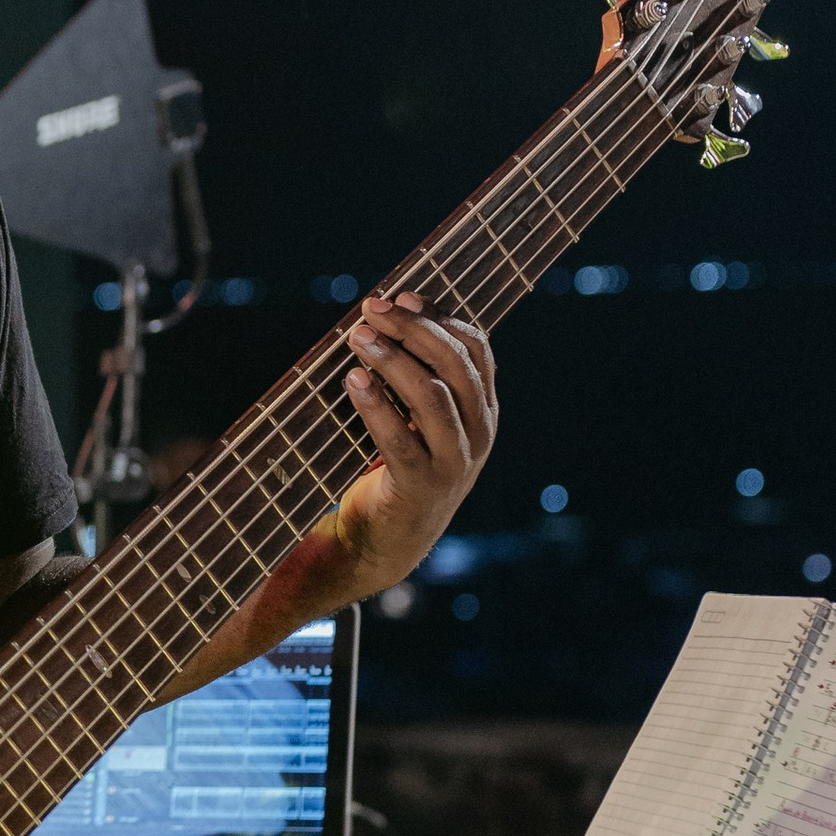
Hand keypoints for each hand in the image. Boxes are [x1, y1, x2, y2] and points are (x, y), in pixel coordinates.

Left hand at [334, 290, 496, 592]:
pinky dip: (375, 406)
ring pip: (432, 397)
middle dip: (413, 329)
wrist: (385, 540)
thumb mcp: (417, 416)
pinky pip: (400, 438)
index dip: (441, 317)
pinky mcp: (422, 487)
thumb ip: (415, 372)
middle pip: (455, 365)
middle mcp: (479, 433)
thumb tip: (383, 313)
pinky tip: (352, 381)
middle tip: (371, 309)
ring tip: (357, 338)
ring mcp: (455, 462)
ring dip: (392, 360)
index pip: (477, 349)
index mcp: (483, 409)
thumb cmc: (395, 464)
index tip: (401, 295)